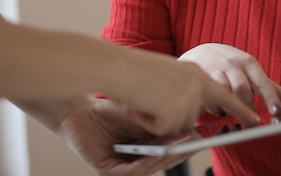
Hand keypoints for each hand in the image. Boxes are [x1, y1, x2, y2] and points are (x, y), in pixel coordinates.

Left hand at [58, 96, 190, 175]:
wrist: (80, 110)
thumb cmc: (110, 112)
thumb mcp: (143, 118)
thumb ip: (162, 125)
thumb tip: (190, 127)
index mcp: (146, 150)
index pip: (171, 153)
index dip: (186, 147)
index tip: (201, 138)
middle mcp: (136, 162)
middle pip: (163, 163)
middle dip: (179, 153)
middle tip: (193, 143)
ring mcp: (123, 168)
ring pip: (149, 168)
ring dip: (165, 158)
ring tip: (178, 145)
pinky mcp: (108, 171)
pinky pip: (131, 172)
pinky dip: (145, 163)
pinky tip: (156, 152)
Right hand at [109, 49, 260, 135]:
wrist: (114, 65)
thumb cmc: (133, 70)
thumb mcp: (169, 76)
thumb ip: (186, 91)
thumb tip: (192, 115)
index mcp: (198, 72)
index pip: (227, 94)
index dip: (242, 109)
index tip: (256, 121)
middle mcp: (198, 83)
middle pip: (192, 120)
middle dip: (172, 120)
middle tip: (153, 104)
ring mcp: (188, 96)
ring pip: (176, 129)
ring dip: (157, 121)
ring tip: (144, 100)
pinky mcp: (174, 111)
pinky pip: (163, 133)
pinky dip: (148, 125)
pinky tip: (140, 106)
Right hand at [178, 43, 280, 116]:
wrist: (202, 52)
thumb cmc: (233, 64)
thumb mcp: (253, 72)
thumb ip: (272, 88)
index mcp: (250, 64)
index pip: (263, 82)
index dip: (271, 97)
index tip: (278, 111)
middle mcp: (234, 65)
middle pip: (242, 89)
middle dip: (248, 108)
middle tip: (252, 123)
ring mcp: (216, 70)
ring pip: (225, 93)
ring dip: (230, 107)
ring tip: (232, 114)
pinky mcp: (201, 78)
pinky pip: (208, 97)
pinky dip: (215, 107)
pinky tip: (218, 108)